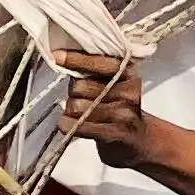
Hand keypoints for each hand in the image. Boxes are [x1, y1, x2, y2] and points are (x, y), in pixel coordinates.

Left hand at [50, 45, 147, 161]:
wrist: (138, 138)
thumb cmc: (117, 104)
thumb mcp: (114, 80)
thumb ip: (94, 68)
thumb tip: (62, 58)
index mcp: (129, 73)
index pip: (100, 63)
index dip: (76, 60)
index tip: (57, 56)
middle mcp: (129, 92)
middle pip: (80, 85)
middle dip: (73, 91)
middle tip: (81, 97)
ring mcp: (123, 114)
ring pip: (76, 106)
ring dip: (70, 109)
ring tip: (81, 112)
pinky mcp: (114, 134)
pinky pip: (76, 125)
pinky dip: (66, 124)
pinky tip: (71, 123)